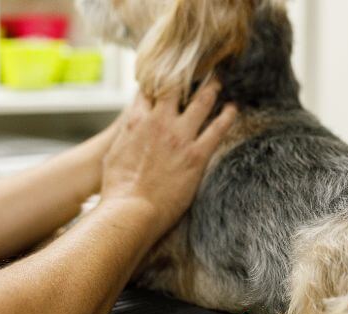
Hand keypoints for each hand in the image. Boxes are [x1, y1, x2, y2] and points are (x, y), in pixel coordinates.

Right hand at [101, 81, 236, 233]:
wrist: (130, 211)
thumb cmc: (118, 190)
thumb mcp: (113, 155)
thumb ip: (126, 135)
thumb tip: (132, 128)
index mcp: (136, 121)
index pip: (150, 89)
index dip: (160, 79)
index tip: (170, 74)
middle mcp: (159, 122)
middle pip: (177, 87)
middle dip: (188, 75)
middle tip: (199, 67)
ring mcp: (179, 137)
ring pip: (202, 101)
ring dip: (212, 88)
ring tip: (219, 80)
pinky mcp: (196, 155)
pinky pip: (218, 128)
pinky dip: (228, 115)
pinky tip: (233, 108)